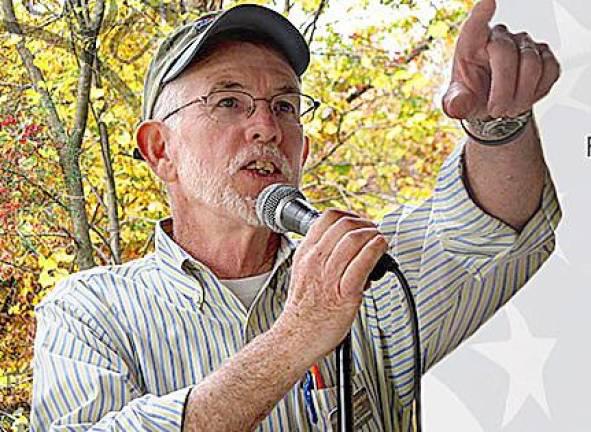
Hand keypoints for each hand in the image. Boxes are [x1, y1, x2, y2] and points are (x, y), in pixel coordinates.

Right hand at [275, 209, 388, 361]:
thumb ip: (320, 256)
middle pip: (344, 225)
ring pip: (354, 240)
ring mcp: (329, 276)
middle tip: (374, 232)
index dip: (350, 214)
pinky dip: (376, 250)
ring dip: (374, 235)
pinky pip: (363, 263)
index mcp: (305, 253)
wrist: (297, 337)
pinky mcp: (344, 293)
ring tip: (380, 241)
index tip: (359, 222)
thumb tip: (347, 247)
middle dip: (365, 224)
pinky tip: (382, 250)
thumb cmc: (304, 310)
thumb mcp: (303, 272)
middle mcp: (316, 261)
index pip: (328, 217)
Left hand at [442, 0, 560, 119]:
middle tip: (497, 111)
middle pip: (506, 54)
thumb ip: (454, 103)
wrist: (494, 107)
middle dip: (503, 89)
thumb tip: (458, 105)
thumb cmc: (473, 96)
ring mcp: (523, 44)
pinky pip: (550, 70)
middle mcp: (499, 37)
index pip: (475, 26)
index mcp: (471, 44)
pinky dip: (538, 91)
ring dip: (521, 95)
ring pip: (532, 64)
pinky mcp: (545, 55)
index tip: (487, 2)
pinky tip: (524, 98)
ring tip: (509, 110)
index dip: (481, 14)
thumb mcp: (457, 102)